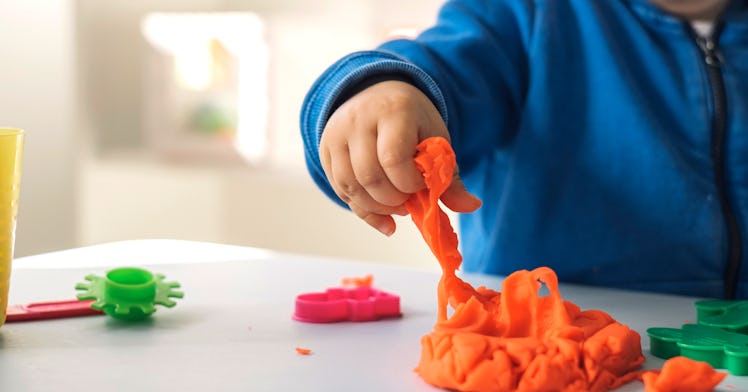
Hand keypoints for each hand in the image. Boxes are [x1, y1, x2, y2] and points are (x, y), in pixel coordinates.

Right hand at [320, 80, 480, 235]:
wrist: (377, 94)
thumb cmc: (412, 121)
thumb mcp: (435, 141)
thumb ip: (450, 177)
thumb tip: (472, 206)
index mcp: (394, 110)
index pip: (394, 159)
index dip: (409, 183)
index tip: (421, 184)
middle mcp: (359, 119)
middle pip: (370, 177)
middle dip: (393, 200)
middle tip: (408, 201)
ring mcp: (337, 133)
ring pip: (350, 186)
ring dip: (376, 208)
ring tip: (395, 206)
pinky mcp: (325, 148)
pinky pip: (339, 189)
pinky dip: (361, 208)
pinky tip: (381, 215)